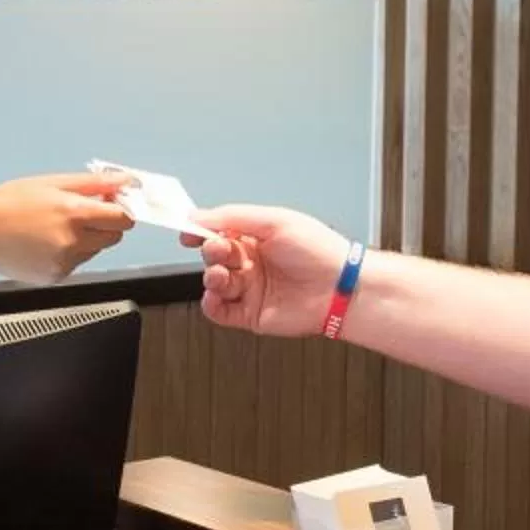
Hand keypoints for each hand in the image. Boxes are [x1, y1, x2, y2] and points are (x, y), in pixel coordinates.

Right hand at [0, 173, 133, 282]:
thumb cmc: (7, 203)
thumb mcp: (51, 183)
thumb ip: (93, 183)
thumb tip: (124, 180)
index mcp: (73, 213)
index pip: (122, 218)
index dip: (122, 209)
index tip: (115, 204)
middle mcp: (72, 241)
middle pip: (114, 237)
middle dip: (105, 224)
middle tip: (81, 212)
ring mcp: (63, 263)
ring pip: (94, 251)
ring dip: (86, 239)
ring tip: (53, 227)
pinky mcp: (54, 277)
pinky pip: (75, 264)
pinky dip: (68, 254)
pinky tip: (44, 242)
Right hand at [186, 204, 351, 335]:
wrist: (340, 288)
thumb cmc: (318, 251)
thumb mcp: (274, 221)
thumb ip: (233, 217)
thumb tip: (198, 215)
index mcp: (258, 238)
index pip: (219, 232)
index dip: (201, 231)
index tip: (188, 231)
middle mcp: (253, 263)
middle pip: (215, 257)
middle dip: (211, 252)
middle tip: (218, 251)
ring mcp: (252, 289)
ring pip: (215, 283)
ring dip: (211, 277)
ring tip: (221, 276)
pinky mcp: (252, 315)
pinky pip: (220, 312)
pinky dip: (211, 305)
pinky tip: (214, 297)